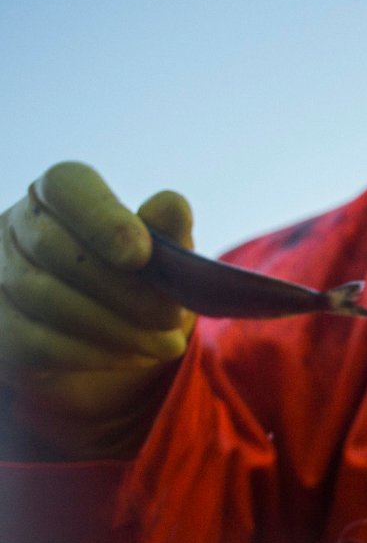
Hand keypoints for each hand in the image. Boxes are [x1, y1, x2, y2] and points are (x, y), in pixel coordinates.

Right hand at [0, 162, 195, 458]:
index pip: (67, 186)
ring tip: (165, 344)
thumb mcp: (164, 266)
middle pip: (55, 247)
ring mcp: (2, 277)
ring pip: (44, 295)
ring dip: (116, 325)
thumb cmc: (138, 293)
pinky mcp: (4, 330)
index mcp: (60, 198)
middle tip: (172, 318)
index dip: (104, 218)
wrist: (109, 356)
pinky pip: (38, 341)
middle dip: (123, 289)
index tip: (142, 255)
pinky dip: (96, 353)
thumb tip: (174, 205)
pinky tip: (136, 356)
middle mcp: (20, 229)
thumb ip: (168, 236)